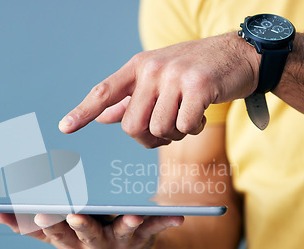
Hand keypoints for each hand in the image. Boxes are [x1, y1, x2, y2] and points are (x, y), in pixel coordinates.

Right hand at [0, 213, 182, 248]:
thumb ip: (35, 226)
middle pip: (78, 236)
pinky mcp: (140, 238)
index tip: (6, 210)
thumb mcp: (63, 231)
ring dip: (123, 225)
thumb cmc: (91, 233)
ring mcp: (116, 243)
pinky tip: (178, 216)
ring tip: (129, 216)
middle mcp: (90, 246)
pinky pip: (153, 229)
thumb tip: (1, 216)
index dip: (26, 224)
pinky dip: (164, 222)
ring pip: (118, 234)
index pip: (44, 233)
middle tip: (64, 214)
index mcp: (69, 240)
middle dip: (70, 226)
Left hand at [59, 32, 259, 147]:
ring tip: (187, 116)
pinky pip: (184, 127)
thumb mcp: (158, 80)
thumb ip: (130, 99)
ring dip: (174, 133)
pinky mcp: (199, 86)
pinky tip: (201, 114)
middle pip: (131, 125)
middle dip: (147, 137)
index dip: (83, 111)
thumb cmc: (194, 71)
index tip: (64, 127)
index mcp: (139, 66)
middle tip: (165, 131)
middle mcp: (152, 69)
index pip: (104, 91)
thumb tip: (103, 117)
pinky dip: (193, 128)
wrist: (239, 55)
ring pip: (158, 129)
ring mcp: (175, 76)